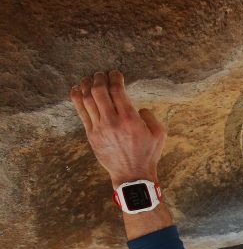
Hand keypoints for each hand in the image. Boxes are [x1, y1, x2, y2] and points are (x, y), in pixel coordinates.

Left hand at [69, 70, 164, 187]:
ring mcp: (99, 128)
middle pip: (99, 91)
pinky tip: (76, 90)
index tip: (115, 73)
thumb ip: (151, 116)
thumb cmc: (147, 154)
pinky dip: (76, 98)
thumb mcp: (159, 134)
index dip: (114, 77)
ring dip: (86, 85)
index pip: (117, 90)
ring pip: (86, 99)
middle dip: (99, 78)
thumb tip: (138, 107)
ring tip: (89, 79)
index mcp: (130, 119)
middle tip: (101, 74)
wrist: (132, 175)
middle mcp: (113, 121)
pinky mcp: (91, 134)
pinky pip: (80, 112)